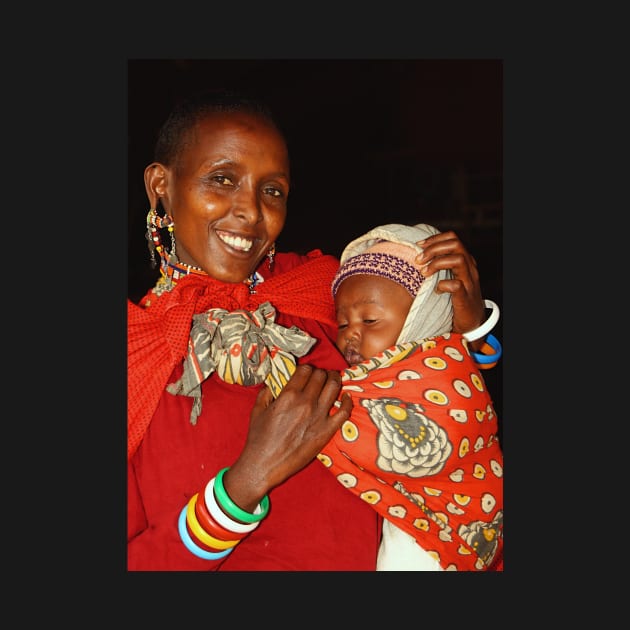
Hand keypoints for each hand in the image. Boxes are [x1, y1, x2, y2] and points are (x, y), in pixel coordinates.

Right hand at [222, 365, 352, 510]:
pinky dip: (348, 401)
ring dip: (335, 379)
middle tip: (321, 376)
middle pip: (321, 376)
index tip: (308, 372)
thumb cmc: (258, 439)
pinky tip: (347, 397)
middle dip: (321, 372)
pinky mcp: (327, 431)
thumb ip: (266, 392)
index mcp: (288, 395)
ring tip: (334, 379)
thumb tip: (273, 382)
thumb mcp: (257, 410)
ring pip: (334, 387)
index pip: (305, 370)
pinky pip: (344, 411)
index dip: (308, 368)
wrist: (264, 464)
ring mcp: (318, 416)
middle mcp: (305, 402)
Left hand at [415, 230, 485, 342]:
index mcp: (465, 261)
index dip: (434, 239)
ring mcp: (469, 282)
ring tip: (424, 273)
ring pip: (458, 259)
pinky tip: (436, 290)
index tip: (418, 246)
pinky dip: (443, 285)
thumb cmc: (455, 300)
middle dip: (433, 249)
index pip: (452, 238)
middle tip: (418, 260)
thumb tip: (415, 257)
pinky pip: (456, 285)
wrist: (471, 324)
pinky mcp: (466, 298)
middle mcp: (469, 268)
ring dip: (437, 263)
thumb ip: (438, 267)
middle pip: (455, 244)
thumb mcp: (448, 278)